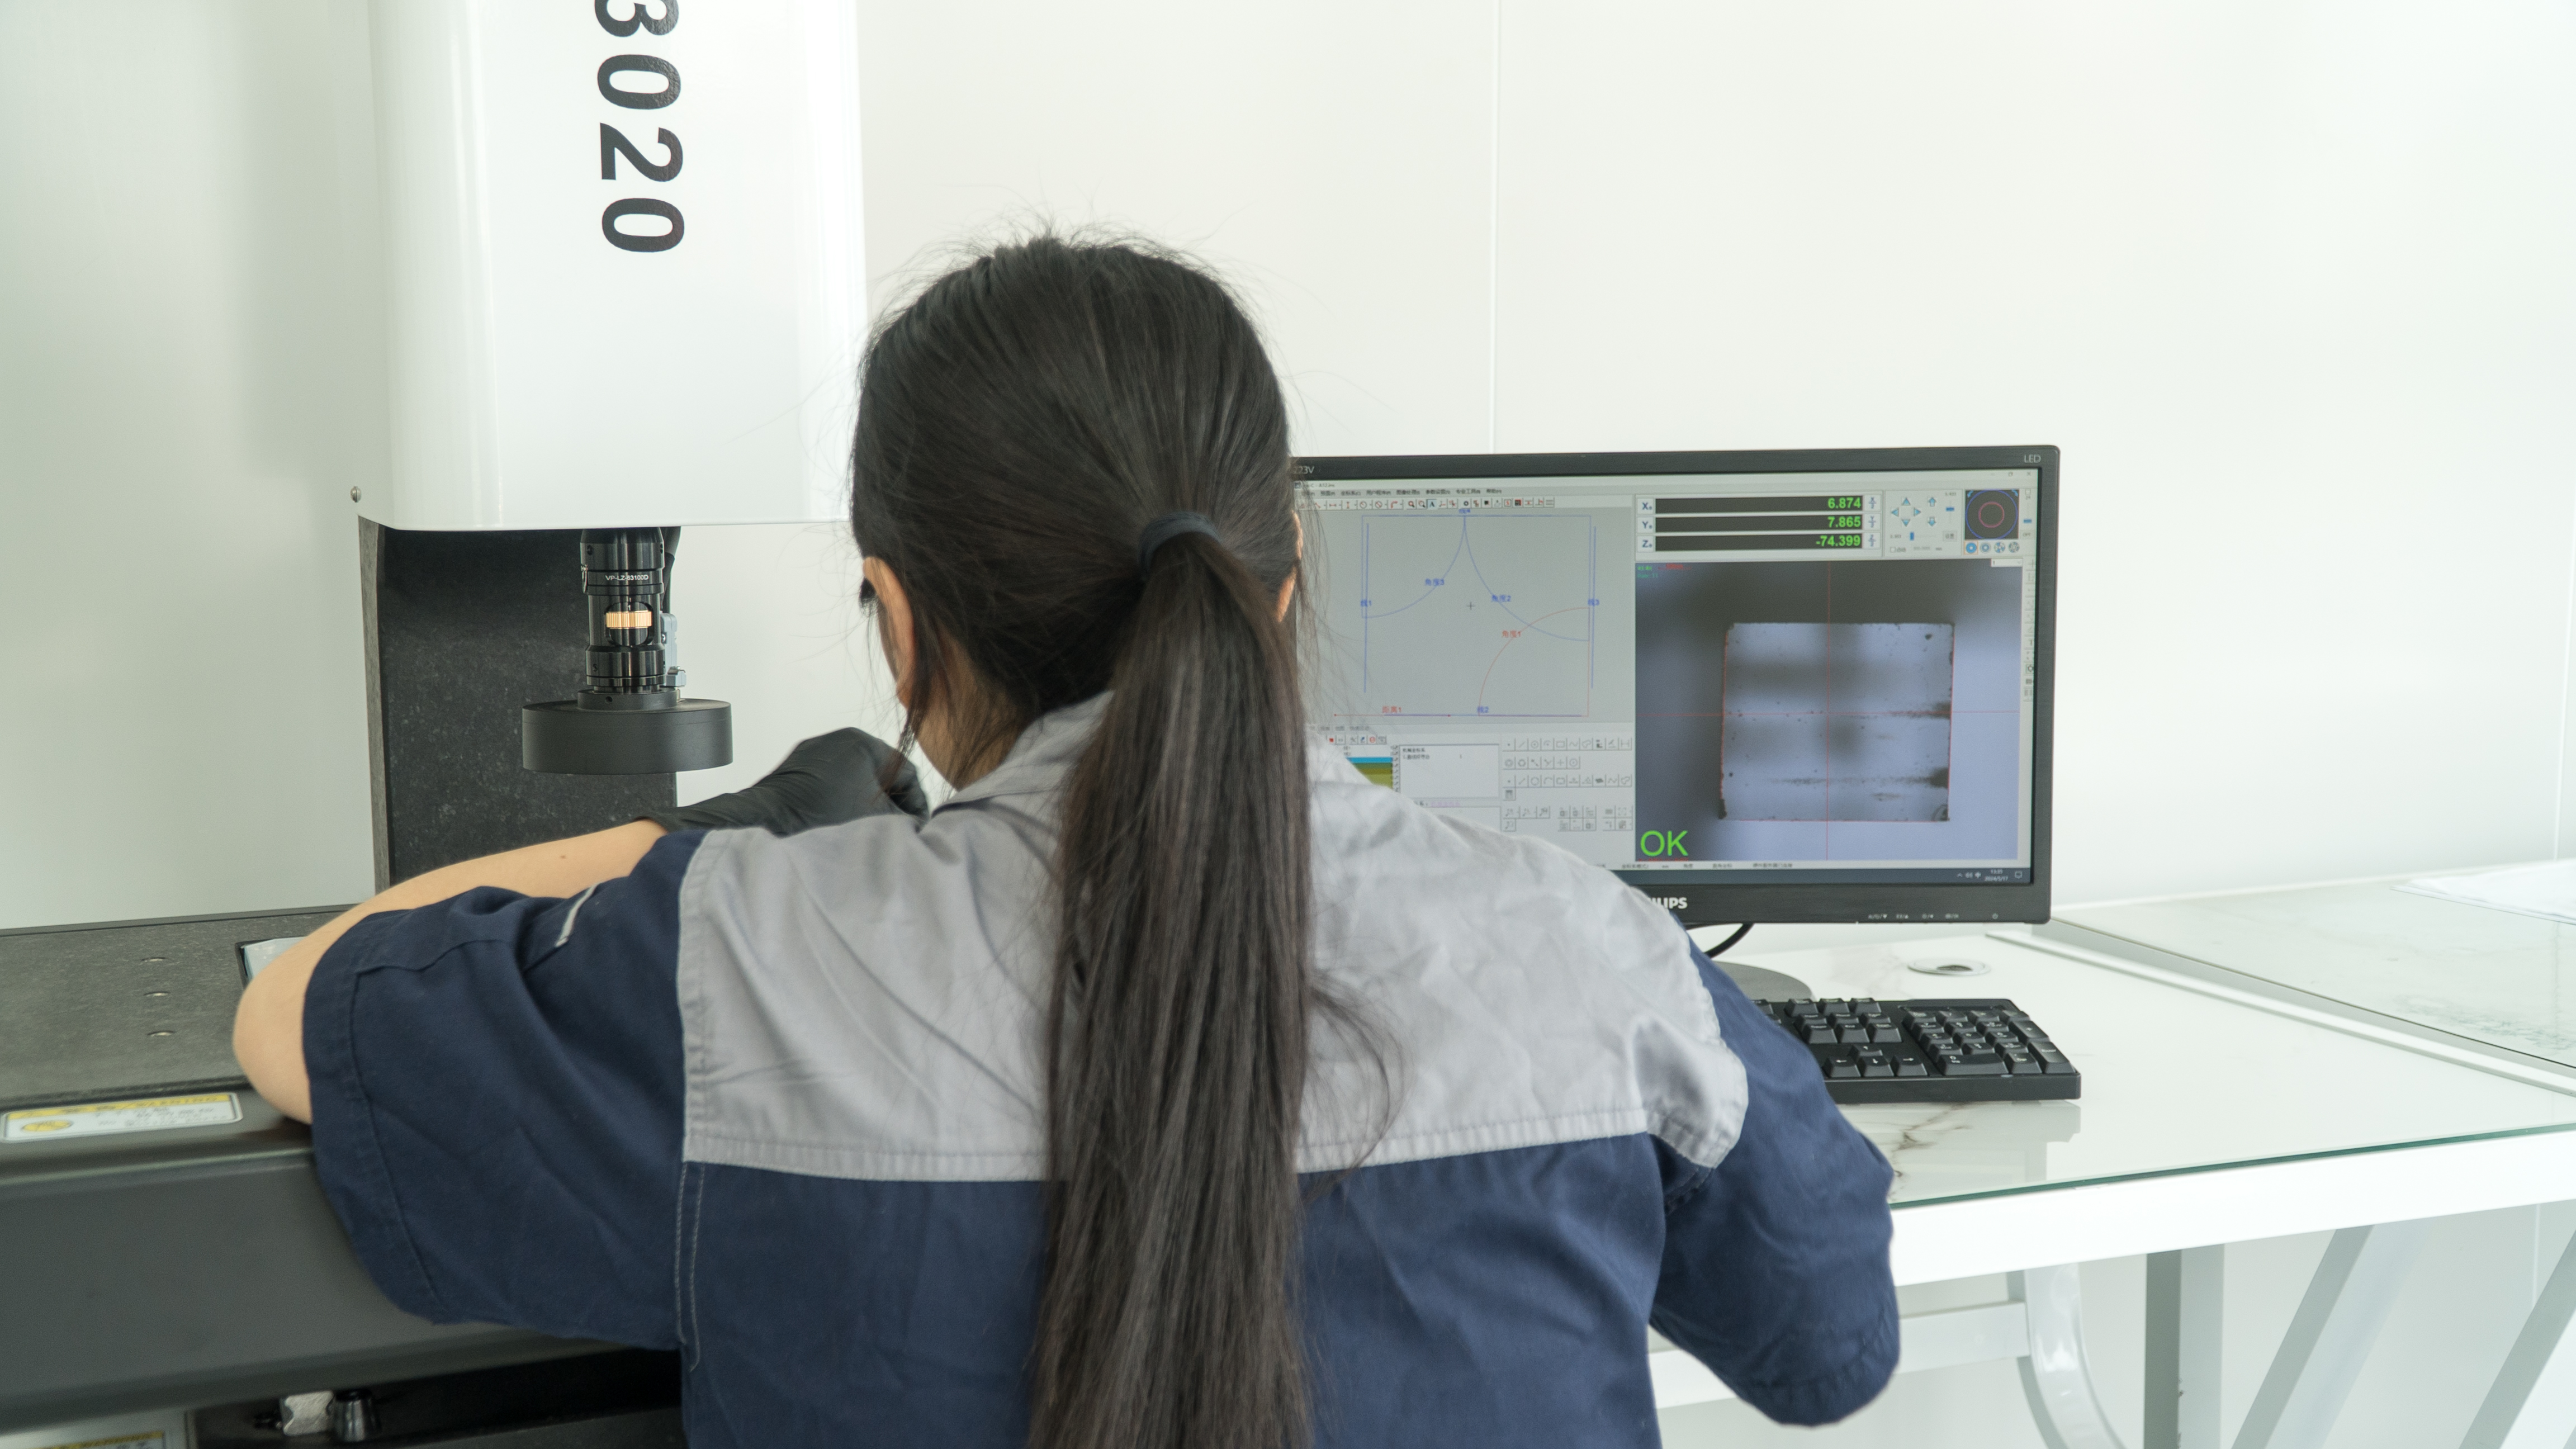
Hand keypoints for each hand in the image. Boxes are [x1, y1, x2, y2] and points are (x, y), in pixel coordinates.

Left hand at [645, 728, 928, 836]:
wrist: (763, 830)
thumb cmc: (823, 823)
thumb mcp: (879, 822)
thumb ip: (908, 821)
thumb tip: (920, 827)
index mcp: (860, 743)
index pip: (906, 771)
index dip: (917, 804)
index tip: (917, 830)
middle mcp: (834, 742)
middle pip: (879, 778)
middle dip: (889, 808)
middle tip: (895, 836)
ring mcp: (809, 758)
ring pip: (852, 786)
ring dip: (863, 811)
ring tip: (866, 839)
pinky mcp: (790, 777)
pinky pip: (827, 791)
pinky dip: (838, 810)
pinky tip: (838, 834)